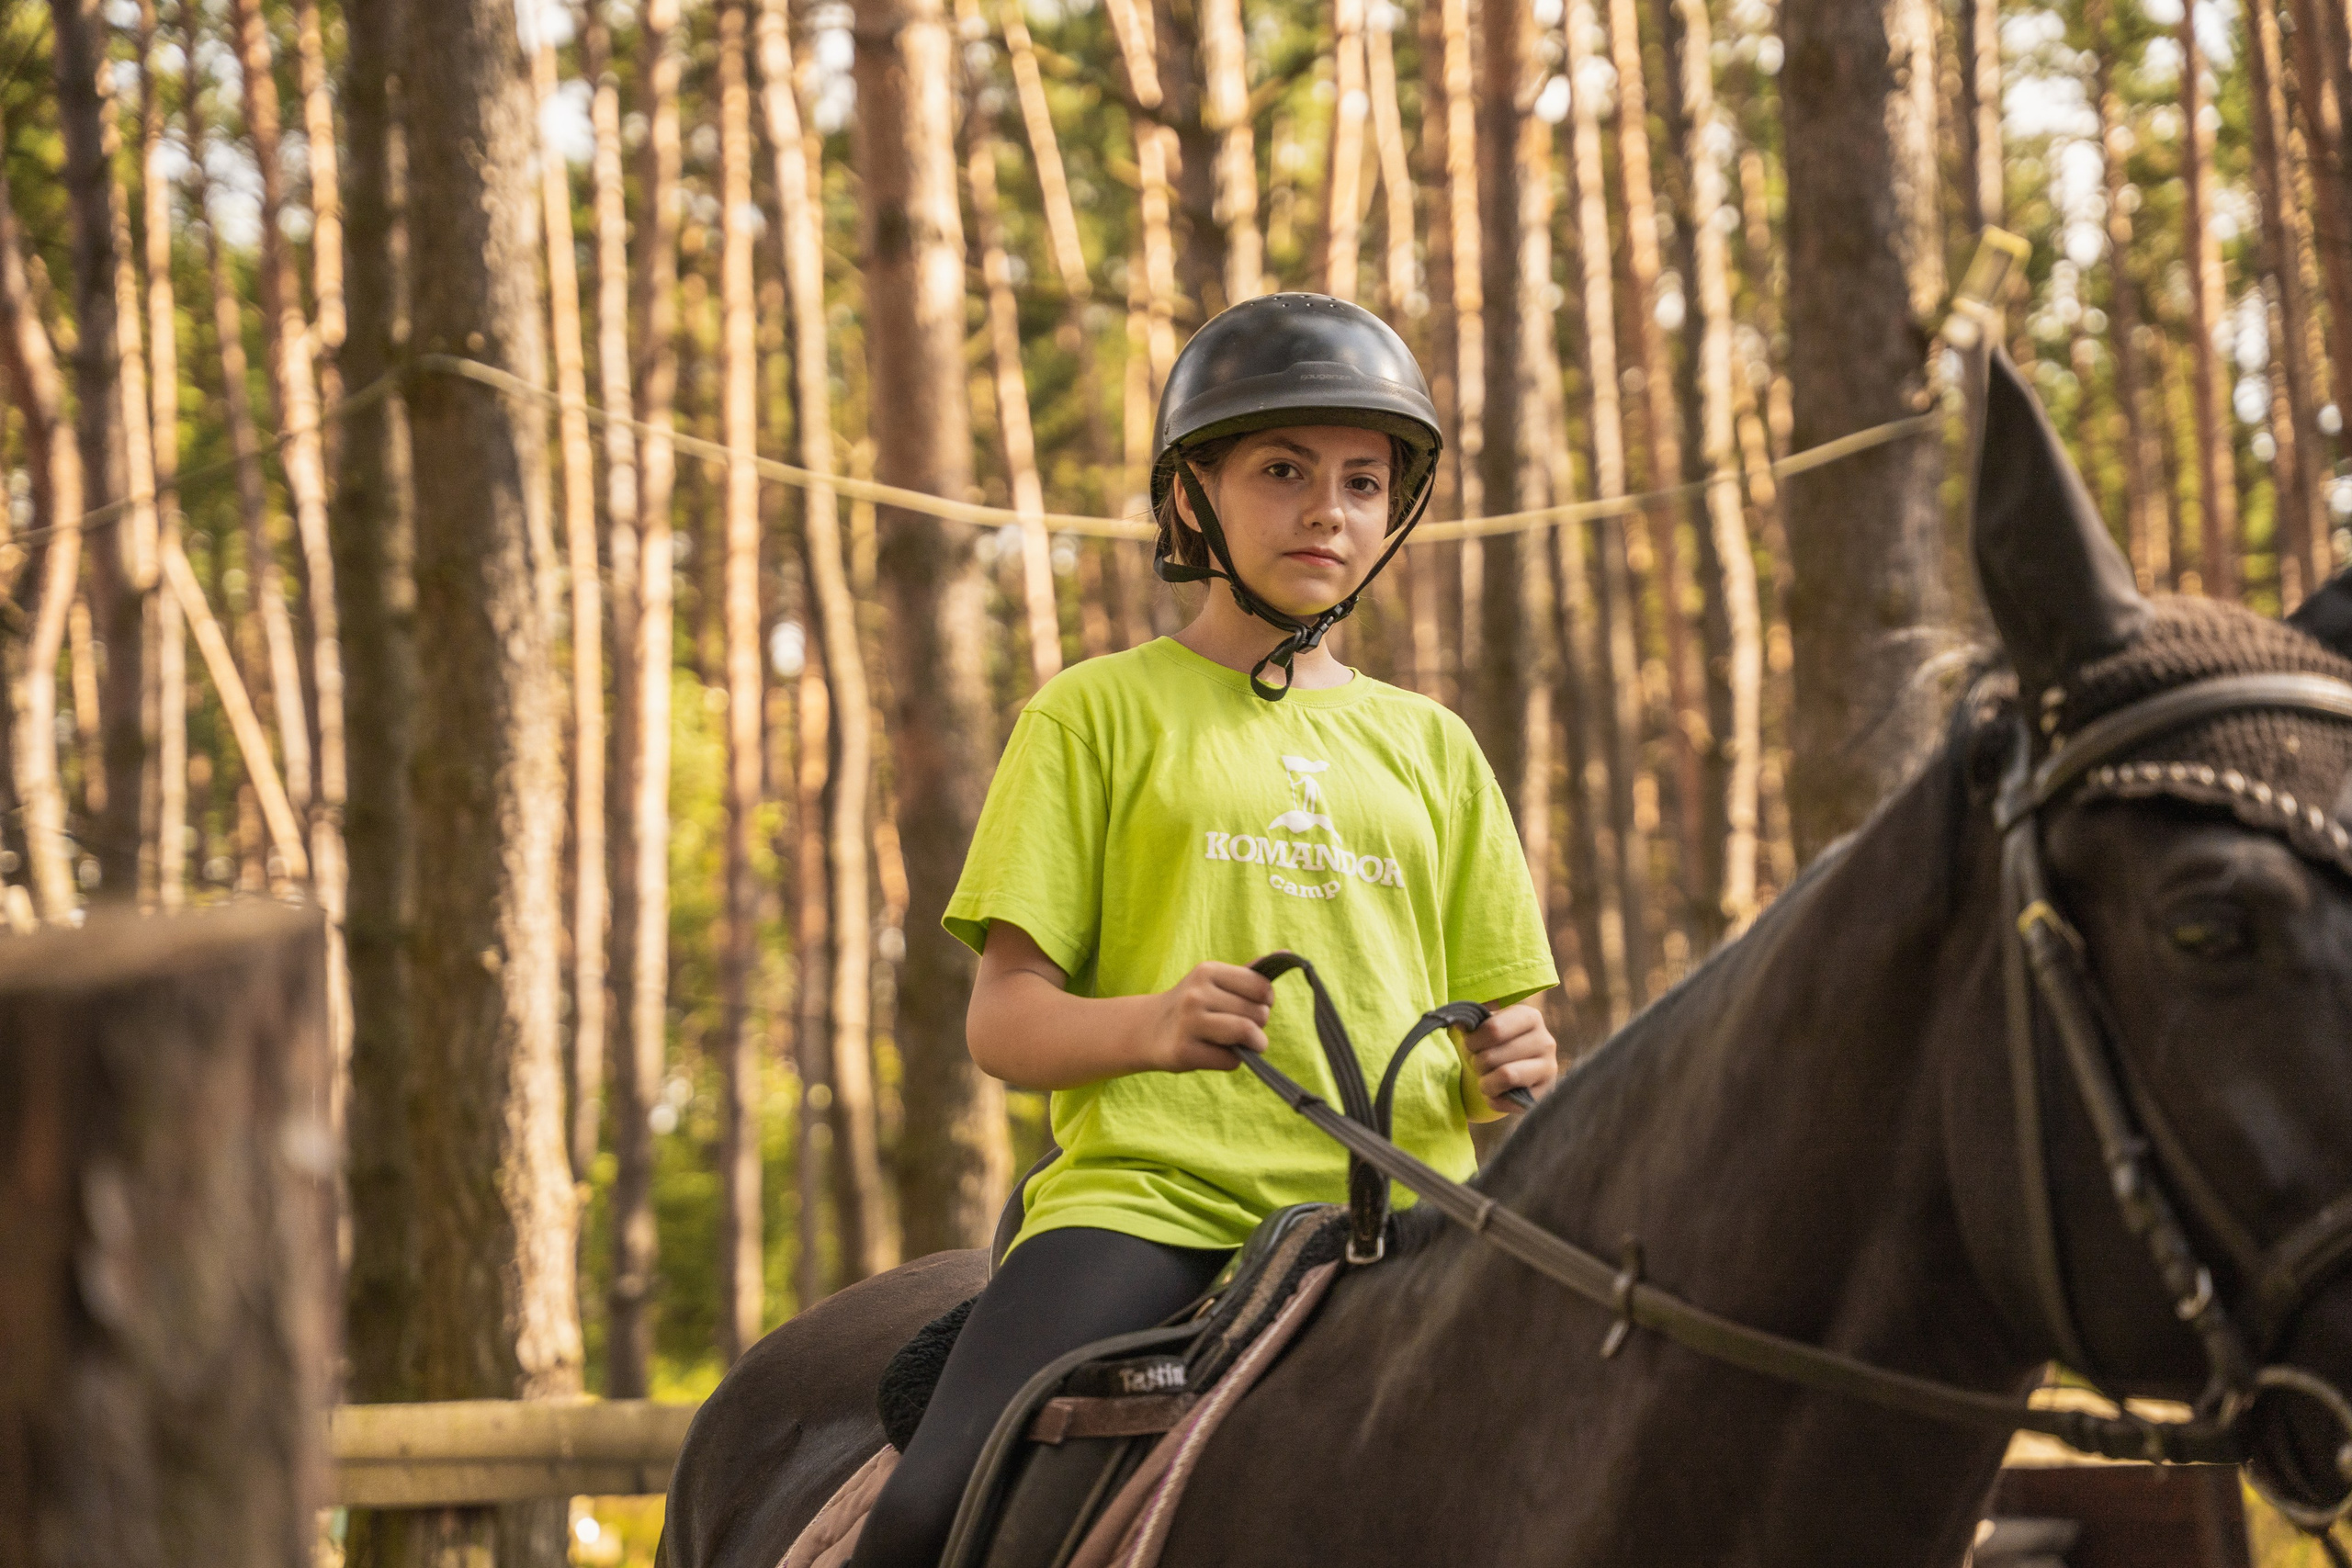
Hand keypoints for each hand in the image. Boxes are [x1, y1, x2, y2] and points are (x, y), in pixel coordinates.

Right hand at [1142, 962, 1274, 1073]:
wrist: (1148, 1030)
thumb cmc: (1193, 1005)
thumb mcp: (1214, 981)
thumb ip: (1249, 973)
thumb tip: (1287, 954)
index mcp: (1208, 971)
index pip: (1261, 987)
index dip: (1265, 1001)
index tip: (1253, 1006)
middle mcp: (1197, 993)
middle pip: (1257, 1014)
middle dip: (1258, 1025)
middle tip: (1243, 1029)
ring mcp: (1189, 1022)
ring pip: (1246, 1034)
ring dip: (1253, 1045)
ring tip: (1244, 1045)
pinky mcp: (1184, 1050)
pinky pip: (1229, 1060)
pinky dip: (1231, 1061)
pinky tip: (1217, 1054)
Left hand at [1465, 1003, 1556, 1111]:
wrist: (1507, 1073)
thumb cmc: (1491, 1045)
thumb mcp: (1482, 1027)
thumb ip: (1472, 1021)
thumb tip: (1460, 1023)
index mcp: (1530, 1017)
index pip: (1493, 1029)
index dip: (1472, 1041)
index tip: (1469, 1044)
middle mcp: (1545, 1041)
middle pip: (1493, 1056)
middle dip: (1476, 1063)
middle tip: (1478, 1064)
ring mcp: (1548, 1068)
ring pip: (1505, 1076)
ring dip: (1485, 1082)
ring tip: (1485, 1078)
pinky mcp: (1545, 1093)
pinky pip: (1510, 1100)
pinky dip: (1494, 1100)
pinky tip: (1496, 1092)